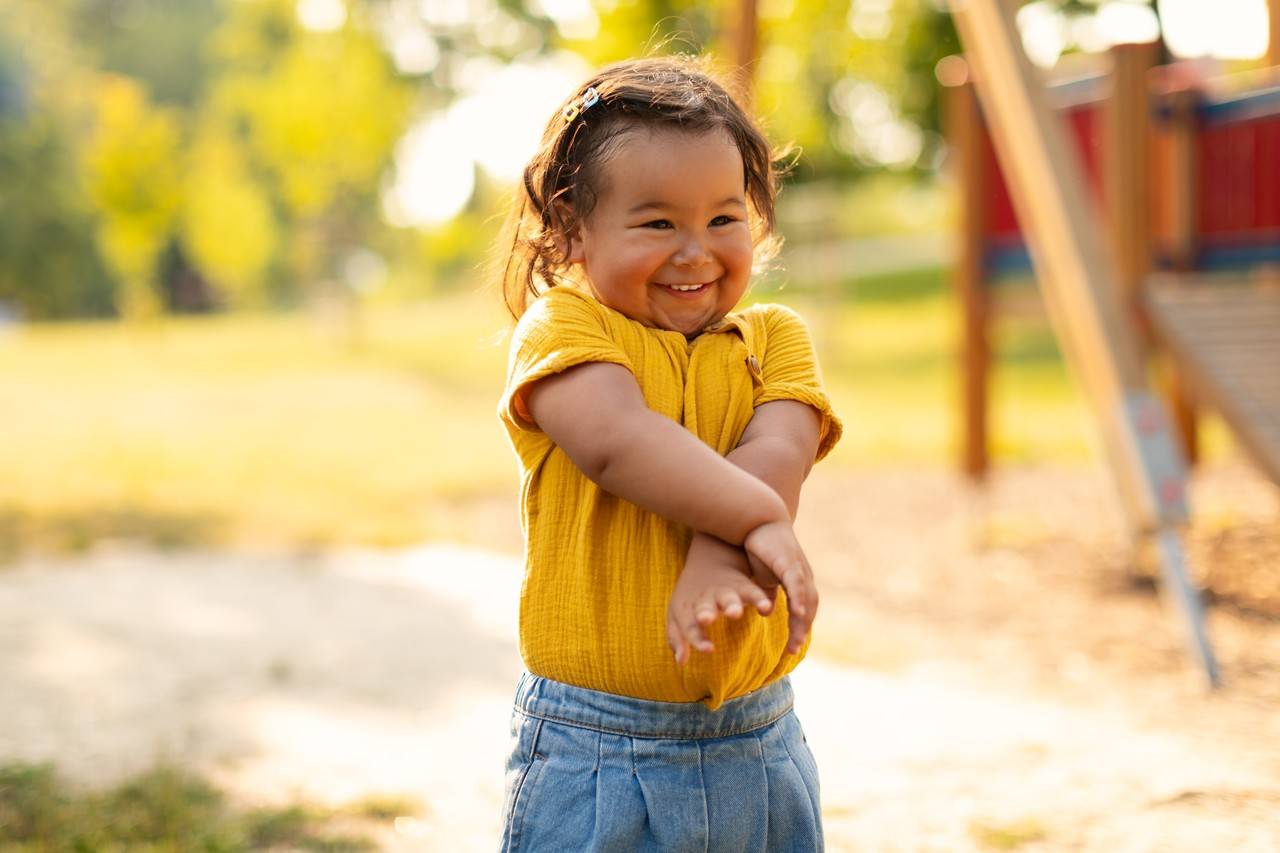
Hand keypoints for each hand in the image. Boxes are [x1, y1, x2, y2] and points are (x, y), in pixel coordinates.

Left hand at [666, 534, 773, 665]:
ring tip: (735, 612)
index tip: (708, 649)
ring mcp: (723, 591)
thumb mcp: (677, 614)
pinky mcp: (742, 586)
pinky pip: (752, 592)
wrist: (711, 557)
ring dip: (731, 605)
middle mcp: (704, 599)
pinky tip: (766, 608)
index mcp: (686, 607)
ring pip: (728, 597)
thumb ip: (676, 638)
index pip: (689, 625)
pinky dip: (759, 598)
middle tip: (705, 618)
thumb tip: (680, 662)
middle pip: (703, 607)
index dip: (697, 638)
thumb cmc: (692, 596)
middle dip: (705, 613)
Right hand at [742, 520, 818, 654]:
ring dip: (803, 621)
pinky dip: (799, 599)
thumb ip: (765, 593)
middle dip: (801, 630)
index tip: (790, 649)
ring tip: (797, 640)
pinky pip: (797, 584)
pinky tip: (797, 612)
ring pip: (806, 600)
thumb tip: (766, 611)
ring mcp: (799, 569)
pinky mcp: (790, 561)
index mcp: (796, 582)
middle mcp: (803, 577)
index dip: (797, 629)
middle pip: (808, 609)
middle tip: (793, 650)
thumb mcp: (761, 576)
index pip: (802, 611)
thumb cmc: (758, 547)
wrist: (757, 519)